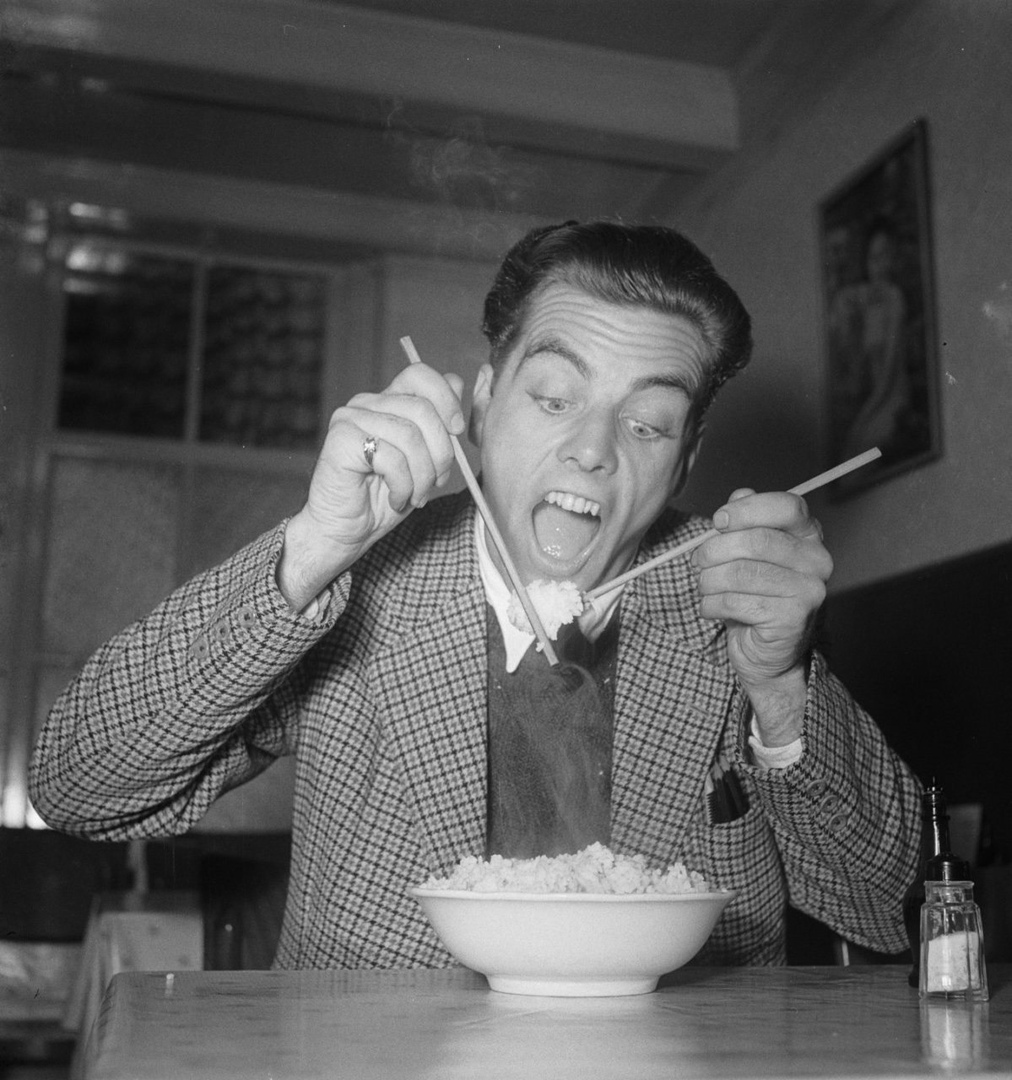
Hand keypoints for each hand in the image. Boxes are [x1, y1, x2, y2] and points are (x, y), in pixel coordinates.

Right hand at [278, 363, 465, 609]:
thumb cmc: (383, 498)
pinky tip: (396, 498)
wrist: (345, 532)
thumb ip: (438, 423)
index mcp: (387, 402)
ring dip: (422, 476)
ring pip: (410, 435)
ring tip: (415, 496)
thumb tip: (456, 383)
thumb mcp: (424, 461)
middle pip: (423, 409)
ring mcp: (350, 419)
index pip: (420, 374)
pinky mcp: (341, 440)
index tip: (457, 430)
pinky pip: (391, 456)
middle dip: (441, 453)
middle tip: (436, 482)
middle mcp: (366, 403)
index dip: (446, 399)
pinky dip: (403, 485)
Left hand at [691, 488, 833, 743]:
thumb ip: (744, 522)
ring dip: (708, 581)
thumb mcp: (747, 555)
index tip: (718, 522)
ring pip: (740, 573)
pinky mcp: (793, 618)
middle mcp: (816, 560)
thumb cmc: (753, 596)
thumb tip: (739, 496)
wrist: (767, 653)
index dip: (747, 511)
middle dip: (713, 551)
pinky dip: (712, 605)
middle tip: (698, 563)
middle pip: (755, 540)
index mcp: (808, 536)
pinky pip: (736, 602)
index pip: (786, 506)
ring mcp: (809, 590)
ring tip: (705, 588)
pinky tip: (713, 609)